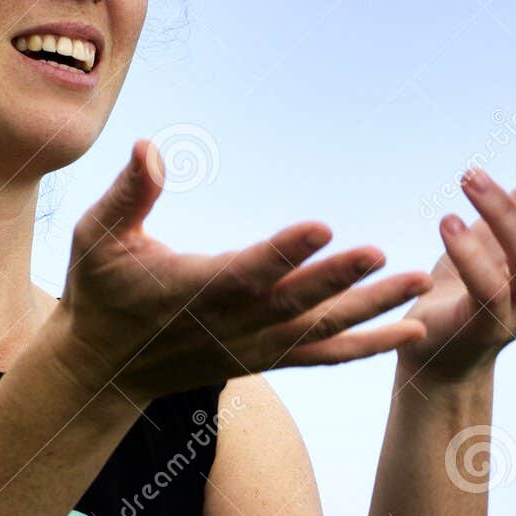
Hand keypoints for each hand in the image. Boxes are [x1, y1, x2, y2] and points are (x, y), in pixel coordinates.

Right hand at [55, 139, 431, 402]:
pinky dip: (371, 345)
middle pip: (295, 303)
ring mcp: (255, 347)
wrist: (104, 368)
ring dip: (372, 310)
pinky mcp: (269, 358)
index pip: (247, 271)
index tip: (322, 226)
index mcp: (194, 289)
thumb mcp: (97, 236)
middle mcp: (232, 324)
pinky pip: (327, 355)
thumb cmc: (99, 290)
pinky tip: (414, 328)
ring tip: (418, 282)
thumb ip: (129, 194)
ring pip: (321, 331)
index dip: (284, 251)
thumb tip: (149, 147)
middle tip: (382, 253)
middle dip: (339, 279)